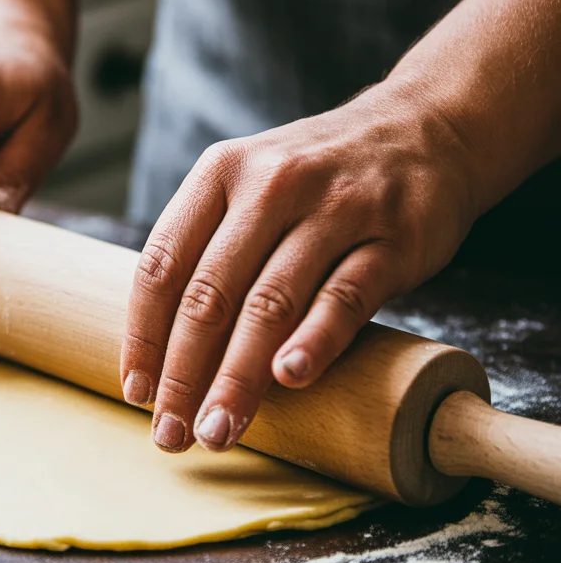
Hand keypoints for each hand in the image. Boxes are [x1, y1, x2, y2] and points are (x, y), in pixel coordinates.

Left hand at [121, 84, 478, 453]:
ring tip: (220, 429)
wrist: (425, 128)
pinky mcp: (392, 237)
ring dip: (239, 376)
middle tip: (172, 434)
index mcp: (221, 173)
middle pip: (210, 293)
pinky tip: (290, 380)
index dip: (143, 336)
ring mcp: (334, 208)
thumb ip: (211, 246)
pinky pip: (344, 297)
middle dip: (184, 374)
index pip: (163, 263)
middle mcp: (271, 184)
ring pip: (271, 303)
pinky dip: (314, 341)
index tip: (138, 393)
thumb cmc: (320, 176)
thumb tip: (164, 349)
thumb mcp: (252, 182)